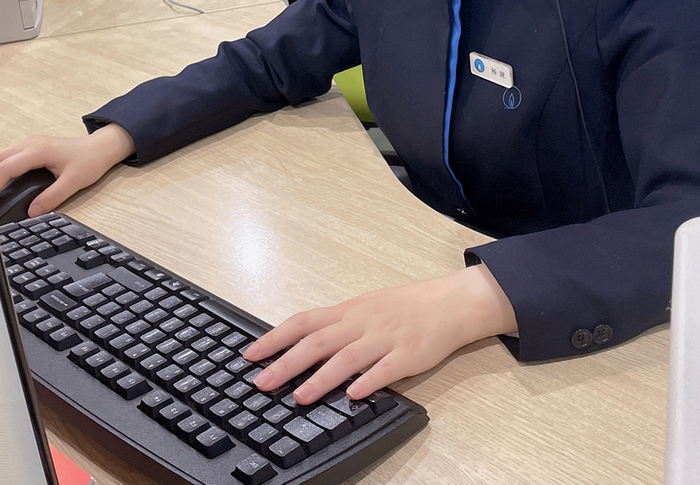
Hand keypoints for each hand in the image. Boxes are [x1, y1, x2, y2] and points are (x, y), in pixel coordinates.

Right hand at [0, 124, 135, 216]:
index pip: (4, 168)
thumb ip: (52, 197)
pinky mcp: (29, 149)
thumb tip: (32, 211)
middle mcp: (29, 144)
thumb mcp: (74, 182)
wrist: (100, 147)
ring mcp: (28, 145)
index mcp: (37, 150)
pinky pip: (5, 159)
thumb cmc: (90, 160)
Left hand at [244, 265, 516, 404]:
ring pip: (348, 357)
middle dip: (287, 363)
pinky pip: (387, 368)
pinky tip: (355, 395)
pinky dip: (370, 381)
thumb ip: (335, 325)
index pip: (303, 322)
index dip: (275, 338)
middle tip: (263, 382)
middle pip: (319, 342)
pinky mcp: (409, 354)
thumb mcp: (364, 308)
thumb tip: (299, 342)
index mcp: (348, 311)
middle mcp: (362, 323)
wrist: (449, 303)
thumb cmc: (405, 306)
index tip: (251, 354)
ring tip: (301, 396)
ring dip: (323, 378)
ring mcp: (386, 338)